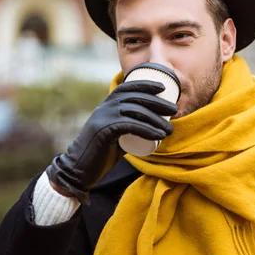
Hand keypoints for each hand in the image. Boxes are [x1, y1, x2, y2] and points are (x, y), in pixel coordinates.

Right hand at [46, 80, 176, 201]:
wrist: (79, 170)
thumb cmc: (101, 153)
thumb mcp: (116, 135)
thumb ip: (128, 128)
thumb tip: (152, 127)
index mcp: (107, 105)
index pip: (127, 87)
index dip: (146, 84)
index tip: (163, 87)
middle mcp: (105, 107)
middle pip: (135, 97)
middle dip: (157, 101)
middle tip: (174, 110)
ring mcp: (103, 117)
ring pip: (135, 111)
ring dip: (156, 119)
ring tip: (170, 129)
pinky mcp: (103, 130)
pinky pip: (129, 125)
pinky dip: (147, 129)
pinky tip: (158, 135)